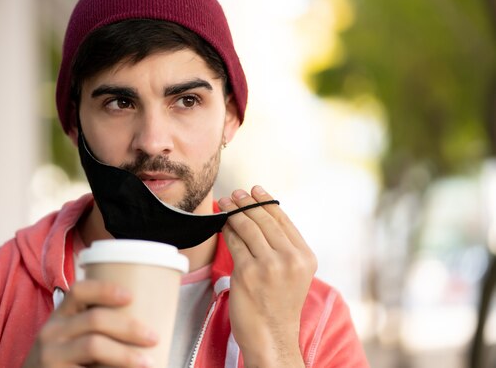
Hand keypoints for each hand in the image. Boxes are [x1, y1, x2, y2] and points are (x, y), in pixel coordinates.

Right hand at [22, 280, 156, 367]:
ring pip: (93, 345)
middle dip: (129, 327)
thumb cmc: (62, 359)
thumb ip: (92, 327)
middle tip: (153, 337)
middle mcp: (51, 332)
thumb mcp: (68, 337)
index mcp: (60, 316)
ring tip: (148, 362)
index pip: (79, 291)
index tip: (130, 296)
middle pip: (94, 319)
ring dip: (125, 354)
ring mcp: (51, 356)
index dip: (105, 290)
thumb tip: (144, 322)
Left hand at [218, 186, 316, 367]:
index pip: (283, 220)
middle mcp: (291, 259)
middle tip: (235, 194)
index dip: (266, 201)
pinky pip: (234, 242)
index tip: (255, 189)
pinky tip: (222, 223)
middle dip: (246, 203)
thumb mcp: (294, 274)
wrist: (271, 337)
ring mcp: (269, 265)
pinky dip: (226, 230)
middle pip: (264, 220)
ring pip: (247, 228)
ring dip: (233, 212)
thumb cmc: (278, 306)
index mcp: (305, 257)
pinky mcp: (248, 273)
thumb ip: (284, 248)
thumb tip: (261, 216)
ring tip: (225, 203)